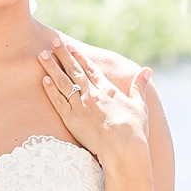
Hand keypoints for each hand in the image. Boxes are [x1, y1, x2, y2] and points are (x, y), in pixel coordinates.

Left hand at [38, 39, 150, 167]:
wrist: (123, 148)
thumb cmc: (135, 130)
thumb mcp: (140, 105)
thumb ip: (139, 87)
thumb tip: (147, 70)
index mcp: (107, 89)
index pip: (90, 69)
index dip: (79, 56)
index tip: (70, 47)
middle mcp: (92, 94)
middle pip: (74, 71)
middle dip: (62, 55)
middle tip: (52, 41)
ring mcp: (80, 106)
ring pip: (62, 82)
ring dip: (52, 68)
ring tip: (42, 55)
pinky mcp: (71, 119)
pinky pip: (58, 101)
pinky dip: (50, 90)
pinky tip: (43, 80)